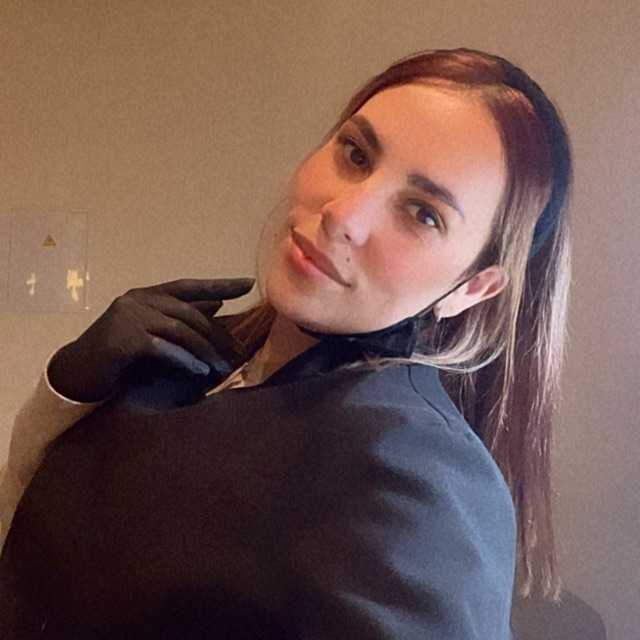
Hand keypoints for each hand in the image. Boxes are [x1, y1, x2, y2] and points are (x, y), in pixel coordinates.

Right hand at [47, 278, 255, 402]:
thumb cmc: (118, 352)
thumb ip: (179, 316)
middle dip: (216, 333)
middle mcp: (138, 300)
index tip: (248, 283)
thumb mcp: (151, 331)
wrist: (77, 371)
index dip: (220, 284)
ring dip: (204, 350)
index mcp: (147, 295)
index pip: (189, 286)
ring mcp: (129, 317)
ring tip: (221, 368)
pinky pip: (163, 347)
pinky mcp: (123, 339)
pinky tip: (199, 370)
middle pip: (188, 312)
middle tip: (236, 352)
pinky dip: (184, 359)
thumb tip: (217, 304)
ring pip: (179, 329)